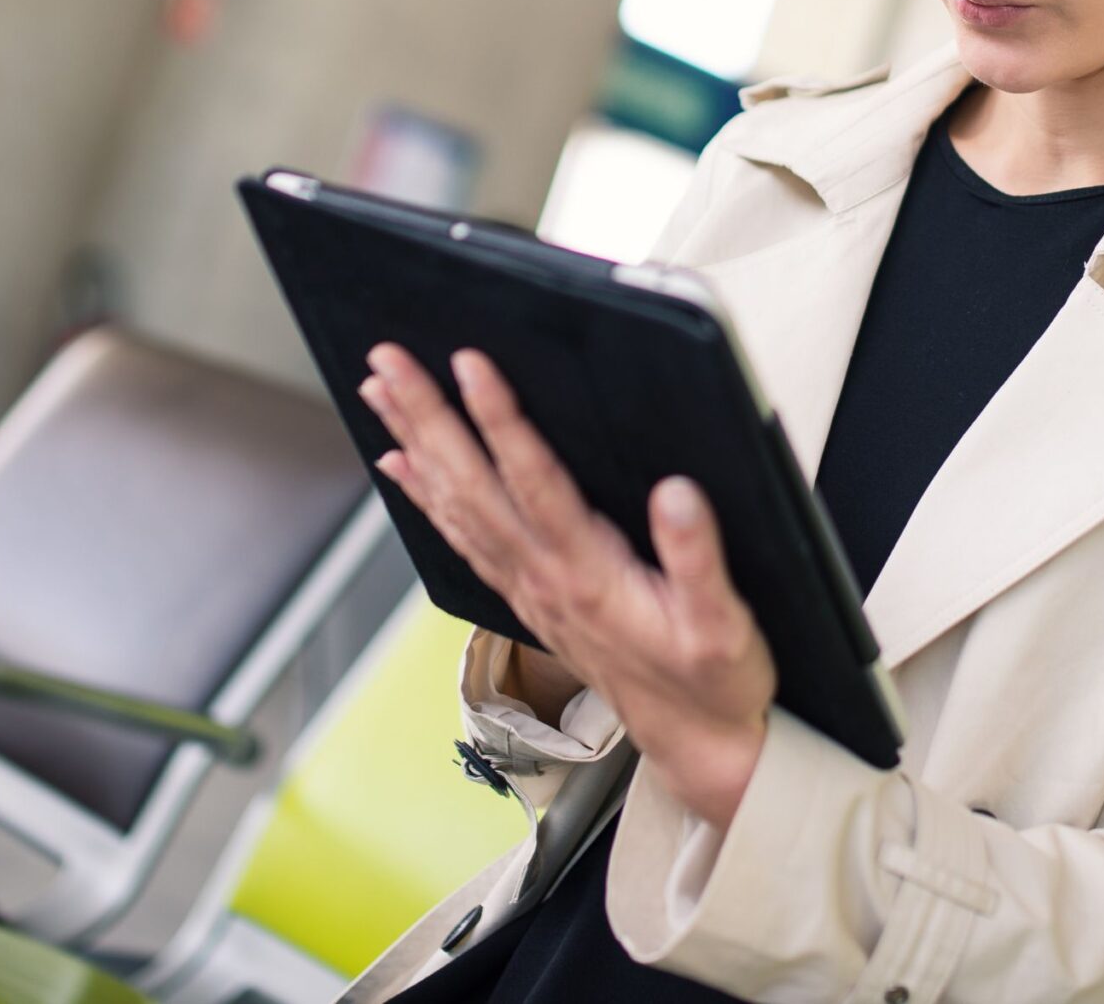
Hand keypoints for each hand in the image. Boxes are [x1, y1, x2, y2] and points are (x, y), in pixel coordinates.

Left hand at [359, 341, 774, 828]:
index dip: (501, 421)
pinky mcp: (528, 595)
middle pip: (471, 484)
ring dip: (414, 444)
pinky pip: (462, 536)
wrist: (695, 743)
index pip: (533, 482)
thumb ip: (697, 559)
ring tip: (378, 391)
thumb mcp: (725, 625)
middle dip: (426, 417)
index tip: (470, 366)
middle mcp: (545, 577)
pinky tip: (400, 465)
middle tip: (386, 360)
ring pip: (456, 504)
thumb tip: (676, 494)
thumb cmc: (711, 682)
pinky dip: (425, 496)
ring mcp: (529, 587)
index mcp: (590, 574)